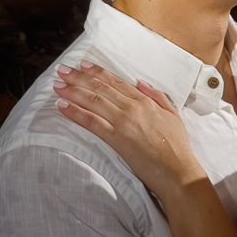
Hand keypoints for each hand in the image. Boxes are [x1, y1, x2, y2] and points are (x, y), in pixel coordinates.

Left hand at [53, 61, 206, 200]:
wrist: (179, 172)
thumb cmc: (178, 147)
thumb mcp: (173, 115)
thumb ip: (157, 96)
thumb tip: (139, 82)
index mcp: (146, 101)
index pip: (116, 82)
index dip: (97, 72)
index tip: (83, 64)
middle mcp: (133, 107)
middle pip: (101, 87)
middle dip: (79, 77)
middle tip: (62, 69)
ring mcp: (124, 122)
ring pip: (94, 101)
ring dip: (73, 91)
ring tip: (57, 85)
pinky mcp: (117, 139)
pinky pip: (92, 122)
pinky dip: (75, 113)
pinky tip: (62, 106)